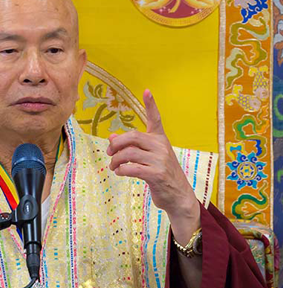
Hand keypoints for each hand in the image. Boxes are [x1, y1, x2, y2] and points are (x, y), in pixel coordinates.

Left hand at [106, 89, 199, 243]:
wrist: (178, 196)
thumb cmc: (161, 175)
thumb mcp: (148, 158)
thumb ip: (131, 147)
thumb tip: (110, 138)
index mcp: (160, 139)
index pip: (156, 119)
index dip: (151, 104)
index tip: (146, 90)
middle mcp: (161, 146)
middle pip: (132, 137)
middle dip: (116, 144)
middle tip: (109, 152)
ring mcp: (160, 160)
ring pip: (129, 153)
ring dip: (116, 160)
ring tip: (113, 166)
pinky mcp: (157, 174)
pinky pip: (132, 168)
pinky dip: (122, 170)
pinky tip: (120, 173)